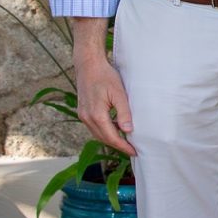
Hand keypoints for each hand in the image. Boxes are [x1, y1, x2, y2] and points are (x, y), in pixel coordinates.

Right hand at [73, 42, 136, 156]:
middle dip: (118, 145)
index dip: (123, 146)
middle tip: (132, 150)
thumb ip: (123, 112)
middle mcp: (87, 118)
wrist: (88, 65)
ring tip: (126, 142)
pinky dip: (105, 131)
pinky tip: (115, 128)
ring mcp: (83, 115)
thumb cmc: (105, 76)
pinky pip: (94, 127)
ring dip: (111, 139)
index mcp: (96, 115)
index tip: (135, 152)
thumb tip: (128, 130)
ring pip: (98, 134)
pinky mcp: (82, 111)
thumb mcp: (119, 93)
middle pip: (103, 138)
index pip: (111, 137)